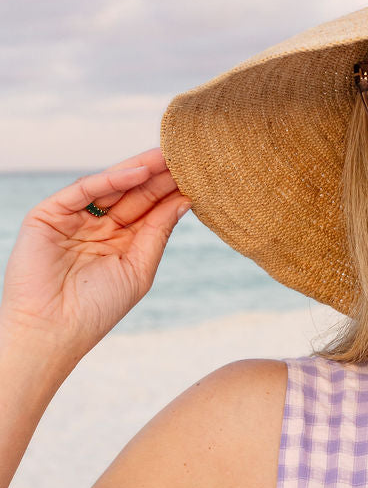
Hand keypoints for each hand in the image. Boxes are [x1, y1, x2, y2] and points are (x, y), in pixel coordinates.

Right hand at [0, 148, 190, 360]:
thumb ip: (157, 233)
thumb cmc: (97, 309)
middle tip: (186, 157)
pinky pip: (83, 190)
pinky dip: (110, 180)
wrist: (53, 330)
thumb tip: (184, 201)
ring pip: (110, 186)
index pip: (148, 209)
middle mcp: (96, 226)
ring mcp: (72, 218)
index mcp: (119, 242)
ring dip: (139, 170)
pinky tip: (139, 173)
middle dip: (158, 176)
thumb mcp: (138, 269)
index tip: (198, 176)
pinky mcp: (48, 214)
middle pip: (132, 194)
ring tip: (168, 158)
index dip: (170, 192)